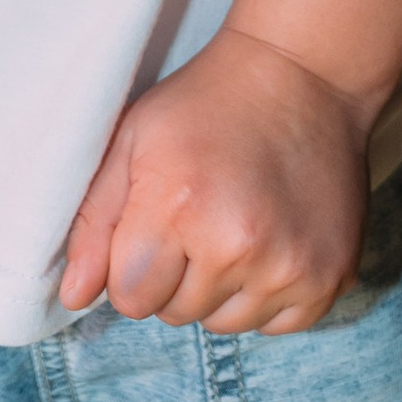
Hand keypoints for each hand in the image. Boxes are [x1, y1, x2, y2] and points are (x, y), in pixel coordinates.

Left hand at [58, 25, 370, 333]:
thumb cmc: (206, 104)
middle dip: (177, 274)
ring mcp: (288, 265)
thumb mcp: (134, 139)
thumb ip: (95, 221)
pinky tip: (271, 237)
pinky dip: (266, 294)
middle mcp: (235, 244)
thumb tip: (72, 297)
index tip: (154, 224)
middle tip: (199, 213)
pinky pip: (275, 326)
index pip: (130, 298)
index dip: (134, 264)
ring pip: (224, 324)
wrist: (301, 75)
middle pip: (176, 314)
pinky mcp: (329, 278)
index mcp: (177, 207)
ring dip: (221, 287)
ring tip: (235, 221)